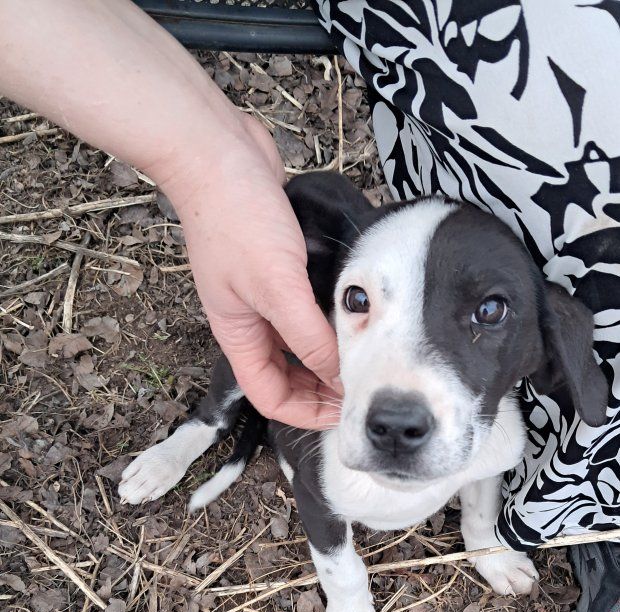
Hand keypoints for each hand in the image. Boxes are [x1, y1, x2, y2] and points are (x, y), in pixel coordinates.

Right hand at [0, 0, 340, 427]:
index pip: (270, 396)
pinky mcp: (282, 264)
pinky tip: (357, 312)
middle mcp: (252, 320)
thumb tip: (340, 377)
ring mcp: (266, 292)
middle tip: (366, 386)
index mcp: (239, 335)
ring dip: (330, 351)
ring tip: (369, 353)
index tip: (346, 410)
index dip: (306, 412)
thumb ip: (308, 335)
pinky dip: (331, 316)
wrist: (218, 152)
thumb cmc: (234, 219)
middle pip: (289, 374)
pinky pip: (310, 305)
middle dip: (323, 387)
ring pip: (301, 341)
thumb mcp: (276, 287)